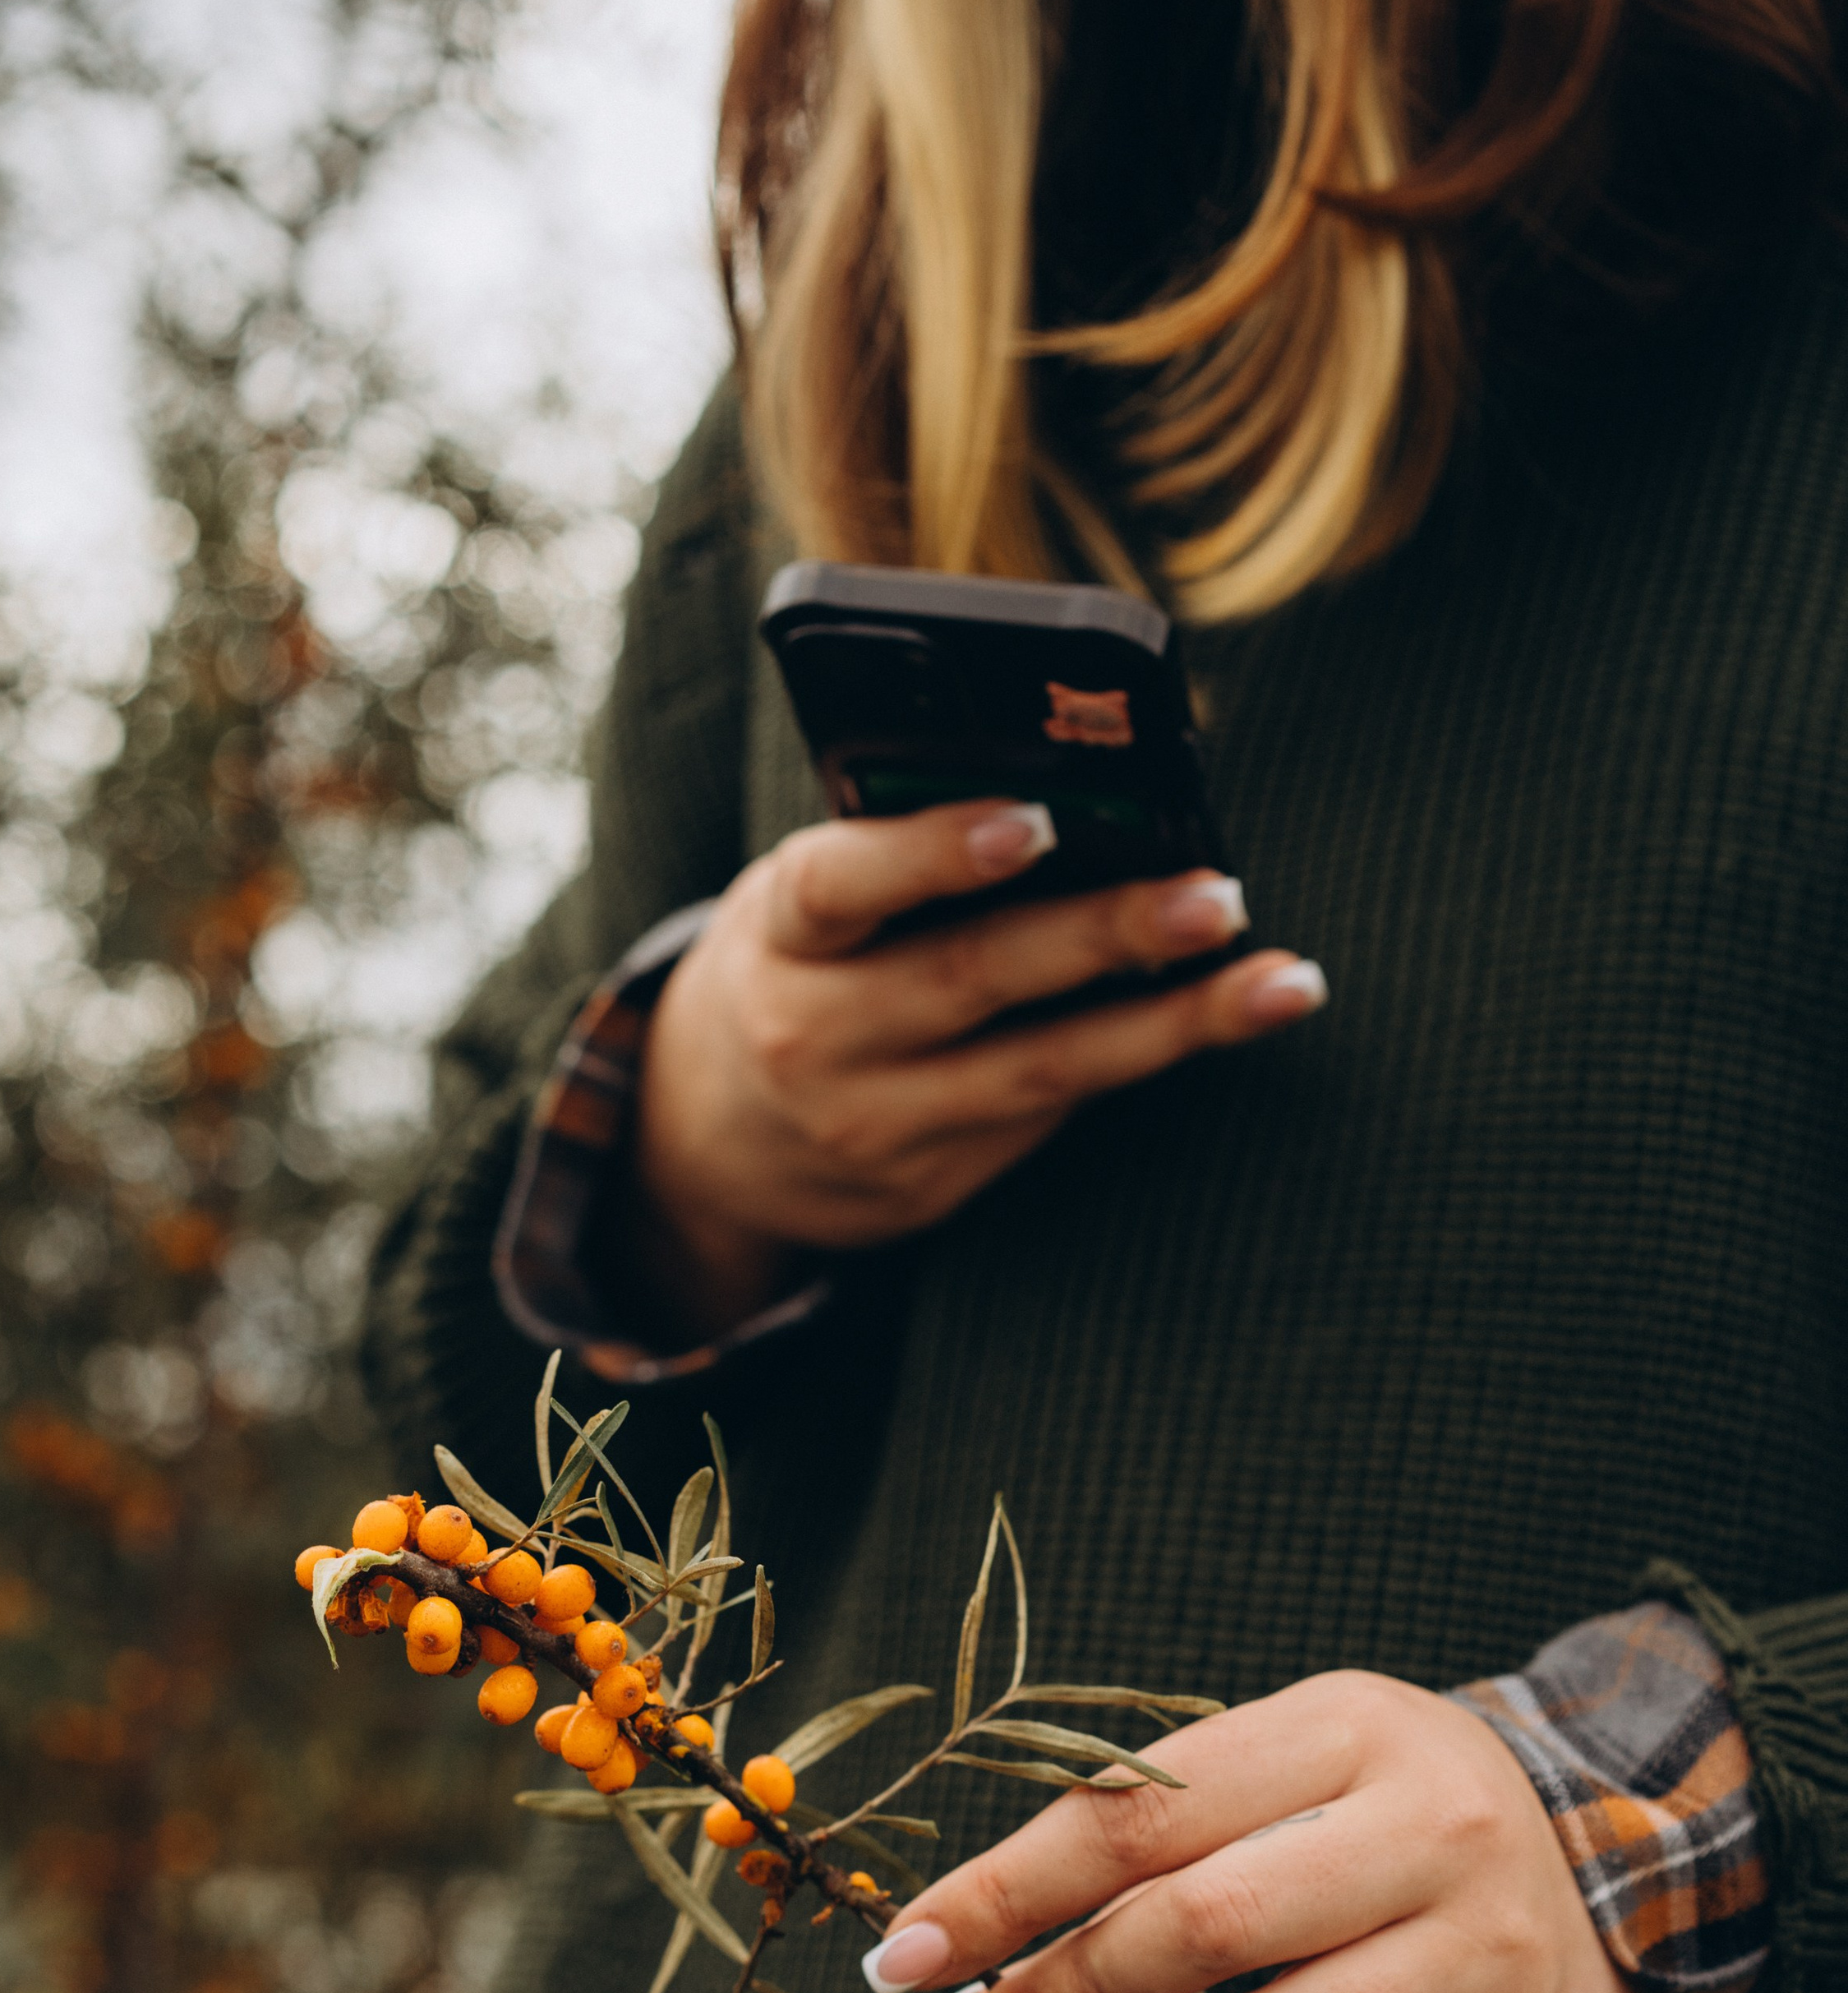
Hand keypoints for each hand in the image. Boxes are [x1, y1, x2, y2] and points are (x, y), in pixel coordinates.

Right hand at [626, 799, 1323, 1339]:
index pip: (843, 884)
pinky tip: (1217, 1021)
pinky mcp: (927, 1188)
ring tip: (1278, 983)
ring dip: (1172, 1025)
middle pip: (972, 978)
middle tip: (1216, 899)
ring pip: (1041, 1071)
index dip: (933, 852)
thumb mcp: (803, 905)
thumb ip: (899, 857)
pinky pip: (1048, 1116)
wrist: (713, 1147)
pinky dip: (1138, 1061)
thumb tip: (1076, 804)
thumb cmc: (796, 970)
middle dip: (1105, 935)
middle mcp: (815, 1038)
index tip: (1031, 821)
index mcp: (777, 935)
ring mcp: (872, 1127)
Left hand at [860, 1672, 1652, 1992]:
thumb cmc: (1382, 1803)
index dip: (1002, 1895)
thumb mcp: (1281, 1758)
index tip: (902, 1958)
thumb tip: (971, 1947)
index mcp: (1349, 1727)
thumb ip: (1144, 1829)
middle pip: (1203, 1928)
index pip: (1137, 1816)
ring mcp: (1492, 1955)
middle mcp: (1435, 1831)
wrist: (1598, 1848)